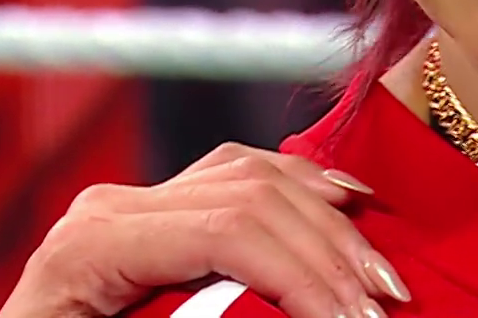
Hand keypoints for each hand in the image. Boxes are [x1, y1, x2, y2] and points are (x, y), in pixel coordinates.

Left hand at [0, 143, 409, 317]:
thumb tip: (295, 309)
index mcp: (92, 245)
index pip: (231, 230)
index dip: (305, 272)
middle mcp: (113, 208)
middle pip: (255, 196)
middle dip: (331, 254)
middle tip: (385, 307)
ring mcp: (134, 204)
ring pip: (258, 175)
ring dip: (330, 224)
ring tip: (379, 276)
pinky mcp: (156, 213)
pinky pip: (241, 173)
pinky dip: (303, 187)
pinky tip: (347, 202)